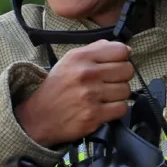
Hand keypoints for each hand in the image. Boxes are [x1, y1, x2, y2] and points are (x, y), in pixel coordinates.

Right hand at [14, 40, 133, 146]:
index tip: (116, 64)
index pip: (120, 50)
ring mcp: (90, 95)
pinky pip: (122, 108)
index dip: (123, 58)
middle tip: (111, 82)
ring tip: (106, 96)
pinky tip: (105, 107)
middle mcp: (86, 74)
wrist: (39, 116)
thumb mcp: (70, 61)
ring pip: (126, 90)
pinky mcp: (94, 115)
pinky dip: (116, 109)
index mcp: (80, 57)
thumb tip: (125, 49)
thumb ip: (96, 50)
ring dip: (119, 95)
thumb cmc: (57, 87)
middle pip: (127, 70)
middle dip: (122, 77)